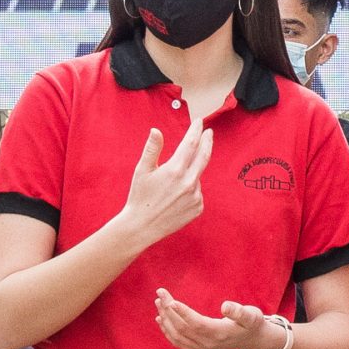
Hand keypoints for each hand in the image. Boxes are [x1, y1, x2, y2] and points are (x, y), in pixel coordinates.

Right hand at [116, 126, 210, 248]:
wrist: (142, 226)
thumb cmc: (139, 196)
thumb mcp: (142, 170)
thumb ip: (152, 148)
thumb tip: (156, 130)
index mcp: (175, 170)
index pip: (191, 144)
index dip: (196, 131)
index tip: (199, 122)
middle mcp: (189, 182)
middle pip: (204, 156)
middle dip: (207, 142)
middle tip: (209, 132)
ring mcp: (195, 196)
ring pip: (197, 176)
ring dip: (190, 173)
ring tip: (171, 184)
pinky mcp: (198, 208)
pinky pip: (197, 192)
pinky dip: (190, 189)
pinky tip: (175, 196)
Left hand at [155, 289, 280, 348]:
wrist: (252, 340)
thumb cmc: (252, 323)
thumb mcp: (252, 315)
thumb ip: (239, 312)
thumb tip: (225, 306)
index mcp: (219, 333)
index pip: (196, 324)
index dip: (182, 313)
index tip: (170, 300)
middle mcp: (208, 343)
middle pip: (183, 328)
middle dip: (169, 310)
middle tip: (160, 293)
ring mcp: (202, 347)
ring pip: (177, 335)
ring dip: (165, 319)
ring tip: (158, 301)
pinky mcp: (198, 348)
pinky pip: (178, 342)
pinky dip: (167, 331)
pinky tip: (160, 319)